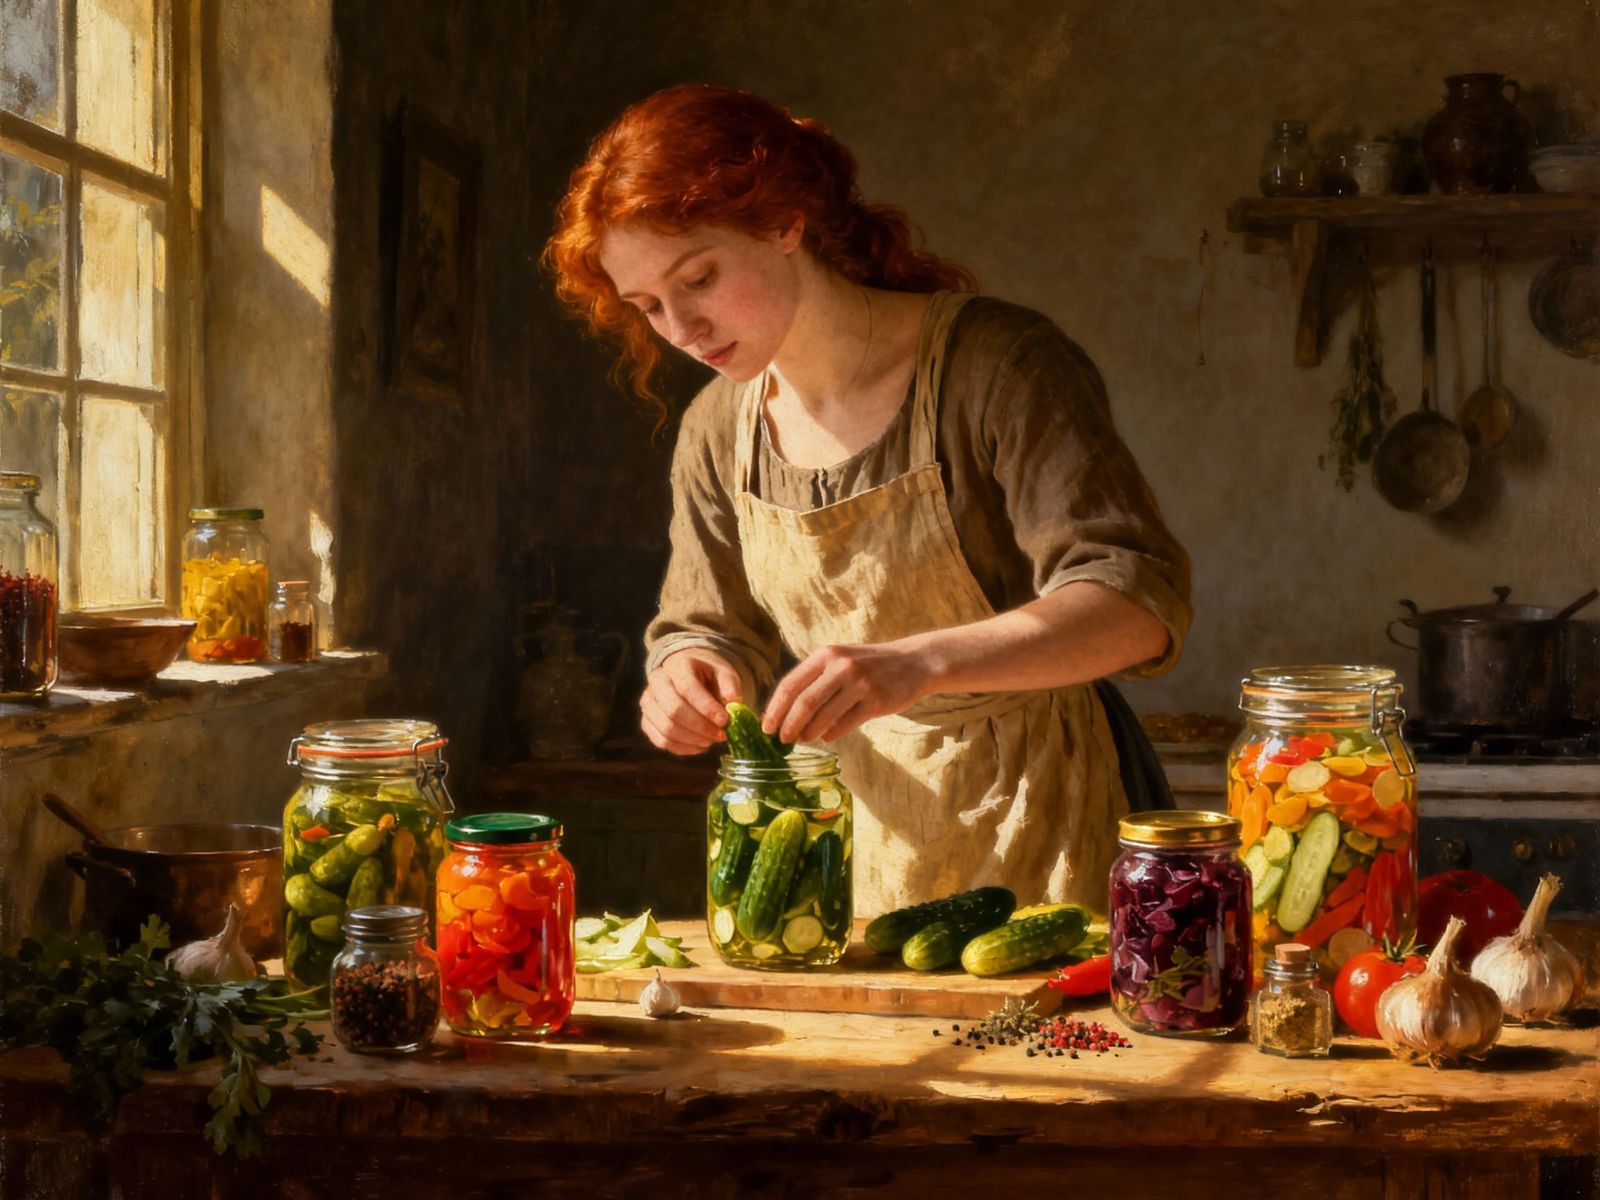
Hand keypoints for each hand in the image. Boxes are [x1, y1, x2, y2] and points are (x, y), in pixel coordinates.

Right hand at [640, 649, 742, 755]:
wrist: (688, 674)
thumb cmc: (708, 674)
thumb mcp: (724, 672)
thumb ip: (730, 686)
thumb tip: (735, 703)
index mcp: (677, 666)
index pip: (687, 688)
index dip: (706, 708)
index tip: (725, 721)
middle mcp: (657, 682)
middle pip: (674, 711)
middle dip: (700, 727)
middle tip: (721, 735)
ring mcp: (648, 702)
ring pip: (666, 729)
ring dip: (693, 740)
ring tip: (712, 740)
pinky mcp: (647, 721)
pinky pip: (661, 741)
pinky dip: (683, 748)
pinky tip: (700, 745)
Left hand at [764, 642, 931, 744]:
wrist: (914, 662)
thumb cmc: (869, 665)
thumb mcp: (840, 660)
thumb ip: (815, 678)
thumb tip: (785, 710)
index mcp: (826, 655)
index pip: (791, 684)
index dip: (775, 708)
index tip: (766, 727)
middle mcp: (841, 666)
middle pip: (804, 703)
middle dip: (789, 725)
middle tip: (782, 740)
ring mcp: (860, 683)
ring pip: (824, 716)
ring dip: (809, 733)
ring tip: (803, 739)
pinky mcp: (876, 701)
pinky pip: (846, 724)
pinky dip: (831, 734)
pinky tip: (826, 737)